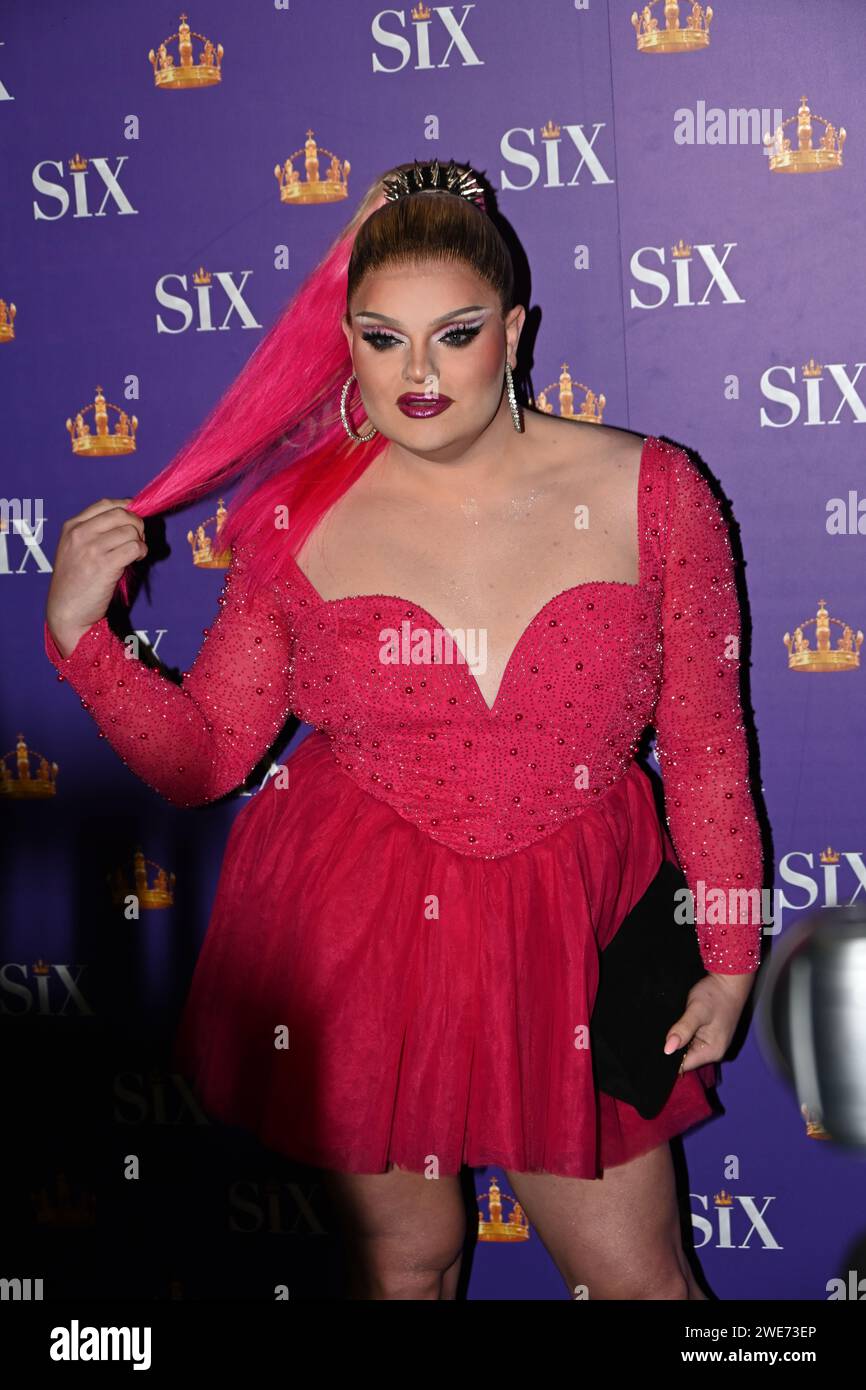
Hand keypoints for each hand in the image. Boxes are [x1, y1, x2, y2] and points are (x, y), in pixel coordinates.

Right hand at [45, 497, 146, 657]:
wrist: (66, 611)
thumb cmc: (75, 582)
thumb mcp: (74, 549)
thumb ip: (94, 532)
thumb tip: (130, 520)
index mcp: (71, 526)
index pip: (106, 504)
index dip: (127, 508)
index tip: (134, 520)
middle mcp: (79, 533)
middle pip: (121, 514)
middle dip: (137, 525)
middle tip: (138, 540)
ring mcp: (91, 548)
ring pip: (131, 530)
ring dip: (140, 541)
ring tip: (135, 553)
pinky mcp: (104, 565)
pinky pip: (134, 547)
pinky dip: (141, 552)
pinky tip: (136, 560)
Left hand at [663, 971, 756, 1073]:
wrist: (728, 982)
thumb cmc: (715, 995)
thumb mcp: (697, 1011)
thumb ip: (683, 1030)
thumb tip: (667, 1050)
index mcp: (712, 1051)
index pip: (684, 1065)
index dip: (669, 1057)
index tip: (657, 1047)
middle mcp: (713, 1052)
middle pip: (686, 1058)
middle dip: (673, 1048)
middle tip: (662, 1033)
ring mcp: (712, 1044)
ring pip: (688, 1049)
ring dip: (678, 1041)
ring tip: (670, 1028)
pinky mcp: (709, 1036)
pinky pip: (692, 1041)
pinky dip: (684, 1035)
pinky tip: (679, 1026)